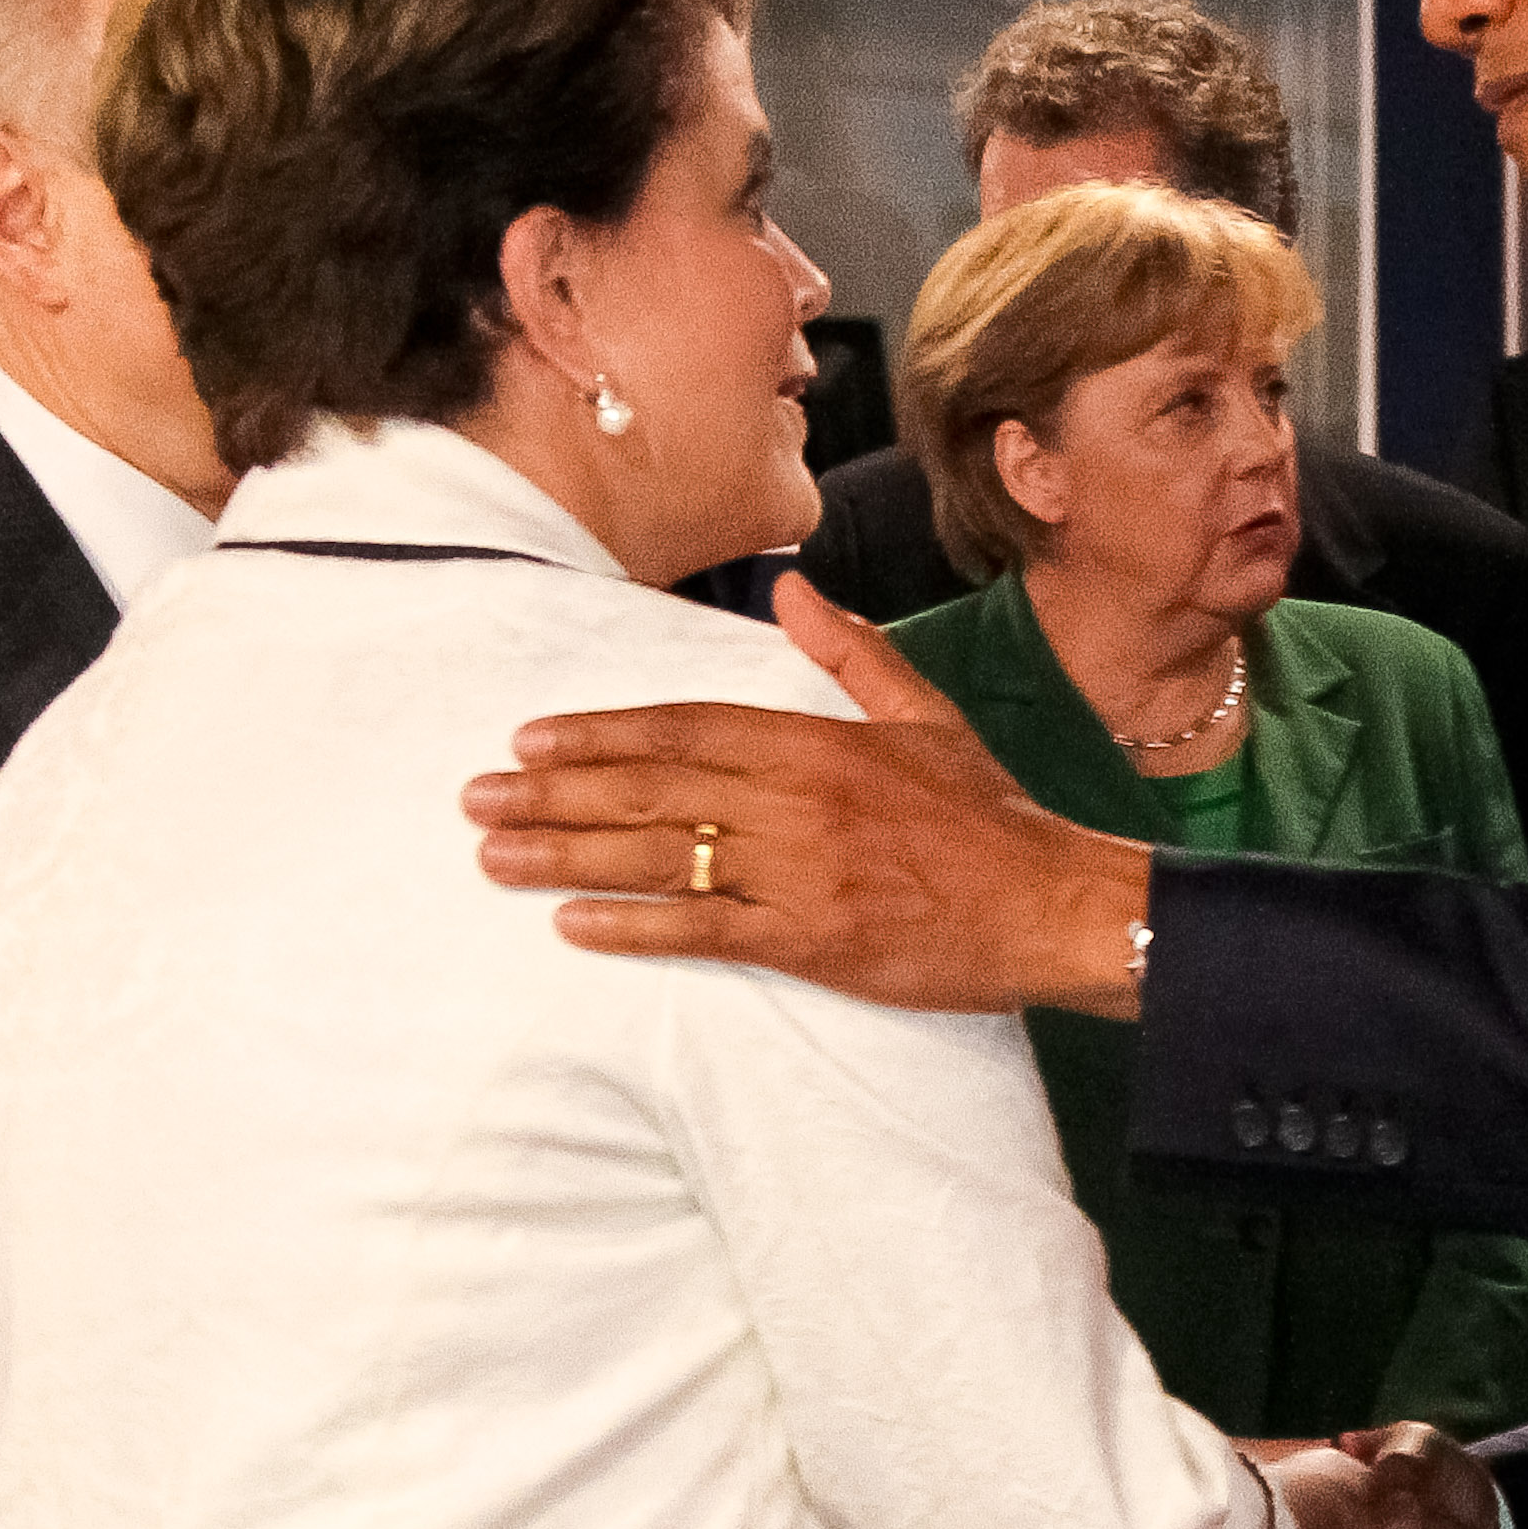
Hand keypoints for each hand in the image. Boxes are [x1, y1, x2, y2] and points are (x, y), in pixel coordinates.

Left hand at [463, 572, 1153, 1015]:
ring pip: (660, 856)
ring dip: (566, 854)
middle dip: (554, 791)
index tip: (531, 737)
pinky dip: (634, 926)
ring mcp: (798, 871)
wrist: (1051, 903)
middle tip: (476, 796)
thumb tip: (798, 590)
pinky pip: (703, 930)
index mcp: (817, 741)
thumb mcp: (924, 715)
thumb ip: (851, 654)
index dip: (601, 732)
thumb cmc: (988, 815)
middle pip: (651, 788)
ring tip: (494, 854)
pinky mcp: (809, 939)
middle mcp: (796, 800)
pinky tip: (574, 923)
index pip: (685, 727)